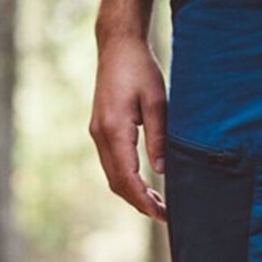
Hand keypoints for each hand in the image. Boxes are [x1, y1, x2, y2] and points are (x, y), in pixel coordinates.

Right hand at [90, 34, 166, 220]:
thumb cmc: (140, 68)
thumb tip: (161, 171)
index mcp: (114, 130)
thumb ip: (158, 137)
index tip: (162, 213)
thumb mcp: (157, 101)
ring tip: (156, 204)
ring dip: (132, 194)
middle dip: (139, 203)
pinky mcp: (99, 131)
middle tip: (164, 215)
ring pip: (112, 176)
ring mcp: (97, 134)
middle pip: (117, 183)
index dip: (144, 200)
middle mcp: (100, 135)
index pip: (128, 178)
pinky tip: (143, 184)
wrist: (116, 46)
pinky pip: (111, 165)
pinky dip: (126, 180)